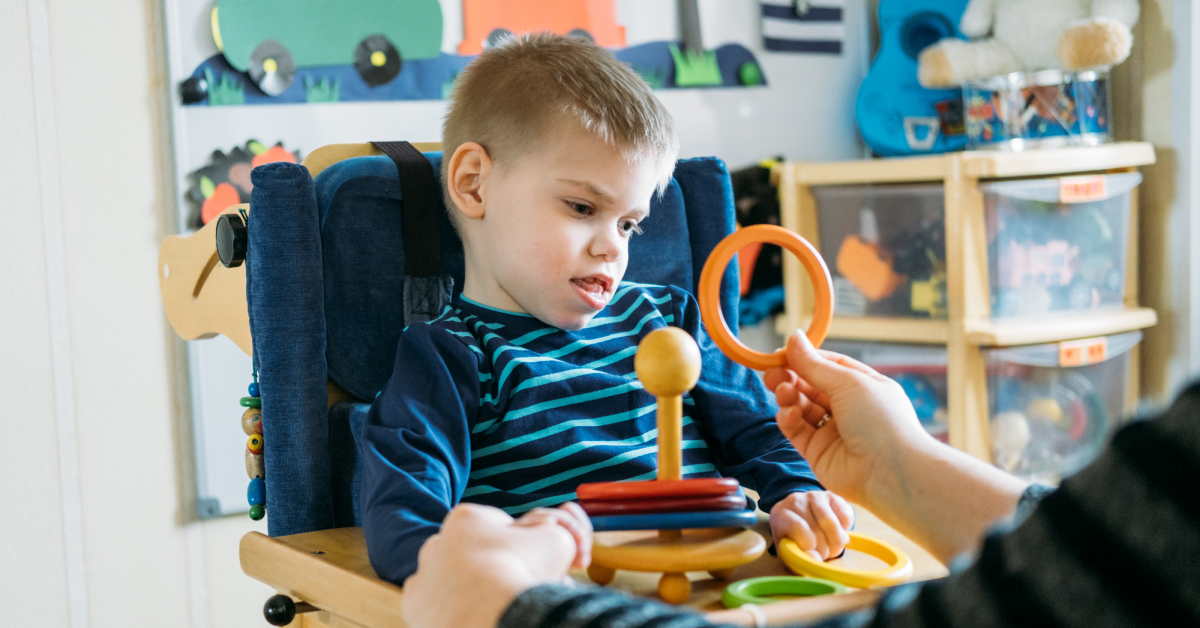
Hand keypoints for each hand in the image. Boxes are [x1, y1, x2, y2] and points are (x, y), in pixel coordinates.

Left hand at [401, 503, 580, 627]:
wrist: (493, 615)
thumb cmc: (522, 572)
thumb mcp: (555, 539)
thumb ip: (553, 530)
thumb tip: (550, 528)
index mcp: (466, 517)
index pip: (499, 527)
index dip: (521, 546)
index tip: (531, 564)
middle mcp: (437, 542)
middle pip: (472, 552)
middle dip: (492, 566)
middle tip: (514, 586)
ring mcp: (423, 575)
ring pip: (451, 579)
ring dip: (471, 589)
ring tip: (496, 604)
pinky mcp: (415, 606)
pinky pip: (435, 606)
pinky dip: (453, 611)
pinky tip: (473, 616)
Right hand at [762, 330, 934, 504]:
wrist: (890, 473)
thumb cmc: (882, 422)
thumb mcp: (848, 382)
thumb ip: (814, 364)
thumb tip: (794, 338)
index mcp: (863, 386)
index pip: (828, 366)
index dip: (805, 358)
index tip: (781, 353)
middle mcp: (848, 408)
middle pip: (810, 386)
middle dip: (790, 377)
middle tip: (771, 373)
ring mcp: (832, 431)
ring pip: (801, 408)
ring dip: (788, 397)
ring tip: (782, 392)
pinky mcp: (818, 452)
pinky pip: (797, 431)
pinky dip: (789, 420)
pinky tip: (789, 414)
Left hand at [769, 490, 854, 560]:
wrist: (802, 520)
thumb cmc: (794, 540)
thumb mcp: (789, 552)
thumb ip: (797, 558)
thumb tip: (814, 559)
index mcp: (779, 514)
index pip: (798, 527)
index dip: (808, 545)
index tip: (811, 553)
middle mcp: (795, 500)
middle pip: (816, 530)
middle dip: (823, 549)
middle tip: (821, 553)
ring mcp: (814, 496)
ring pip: (832, 524)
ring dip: (836, 542)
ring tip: (831, 546)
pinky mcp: (832, 496)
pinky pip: (846, 517)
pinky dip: (845, 530)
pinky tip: (835, 531)